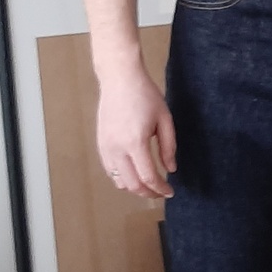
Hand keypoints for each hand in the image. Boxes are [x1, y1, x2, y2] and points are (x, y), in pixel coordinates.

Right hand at [97, 65, 176, 198]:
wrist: (120, 78)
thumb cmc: (145, 95)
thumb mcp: (164, 119)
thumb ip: (168, 147)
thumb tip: (171, 169)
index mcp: (135, 142)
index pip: (148, 177)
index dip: (161, 188)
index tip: (170, 192)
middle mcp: (117, 148)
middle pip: (132, 184)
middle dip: (148, 193)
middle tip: (161, 192)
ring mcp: (106, 147)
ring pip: (119, 180)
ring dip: (134, 187)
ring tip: (148, 185)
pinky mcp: (100, 143)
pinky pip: (110, 170)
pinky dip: (122, 177)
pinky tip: (134, 174)